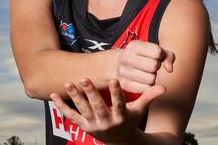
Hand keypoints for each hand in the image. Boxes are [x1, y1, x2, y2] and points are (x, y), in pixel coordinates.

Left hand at [50, 78, 164, 142]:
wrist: (118, 140)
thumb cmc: (130, 120)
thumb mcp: (139, 110)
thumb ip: (149, 97)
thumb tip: (163, 87)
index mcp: (120, 116)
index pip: (118, 103)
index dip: (116, 92)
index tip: (114, 80)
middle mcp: (105, 121)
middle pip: (97, 106)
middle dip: (90, 93)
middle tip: (85, 79)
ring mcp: (92, 124)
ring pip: (82, 110)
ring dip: (74, 97)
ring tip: (68, 83)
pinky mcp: (82, 126)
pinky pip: (70, 116)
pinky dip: (62, 106)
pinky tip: (53, 96)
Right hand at [117, 40, 174, 93]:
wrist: (120, 65)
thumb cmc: (143, 56)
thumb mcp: (155, 50)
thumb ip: (168, 56)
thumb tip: (170, 69)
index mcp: (134, 46)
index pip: (157, 52)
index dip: (160, 56)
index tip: (155, 56)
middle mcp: (126, 57)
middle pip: (154, 66)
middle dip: (156, 67)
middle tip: (150, 65)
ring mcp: (123, 71)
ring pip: (151, 79)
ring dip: (153, 77)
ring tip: (146, 72)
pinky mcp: (125, 84)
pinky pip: (146, 88)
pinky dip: (148, 86)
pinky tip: (142, 80)